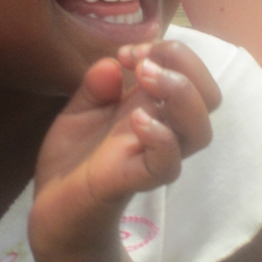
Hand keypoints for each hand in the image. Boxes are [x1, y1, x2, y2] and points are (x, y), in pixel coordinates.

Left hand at [29, 41, 219, 261]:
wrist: (53, 210)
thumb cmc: (73, 158)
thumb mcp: (78, 110)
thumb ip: (95, 85)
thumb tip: (113, 62)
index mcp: (149, 106)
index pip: (187, 73)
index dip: (169, 52)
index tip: (129, 51)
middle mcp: (160, 129)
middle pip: (208, 97)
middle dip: (184, 65)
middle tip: (141, 58)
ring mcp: (151, 155)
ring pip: (199, 130)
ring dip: (179, 93)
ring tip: (146, 75)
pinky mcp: (134, 180)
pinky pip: (166, 164)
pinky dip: (161, 138)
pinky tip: (138, 120)